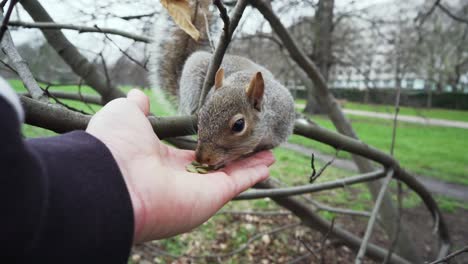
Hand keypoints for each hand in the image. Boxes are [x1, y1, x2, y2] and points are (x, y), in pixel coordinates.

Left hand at [86, 89, 274, 242]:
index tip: (225, 132)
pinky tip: (268, 163)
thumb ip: (136, 107)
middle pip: (217, 166)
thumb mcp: (124, 115)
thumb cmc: (114, 146)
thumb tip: (139, 96)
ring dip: (251, 165)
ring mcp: (198, 189)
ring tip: (270, 154)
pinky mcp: (211, 196)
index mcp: (162, 161)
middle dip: (236, 157)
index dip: (212, 143)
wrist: (110, 177)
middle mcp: (182, 178)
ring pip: (231, 175)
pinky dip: (254, 173)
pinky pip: (237, 183)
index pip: (193, 153)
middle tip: (253, 144)